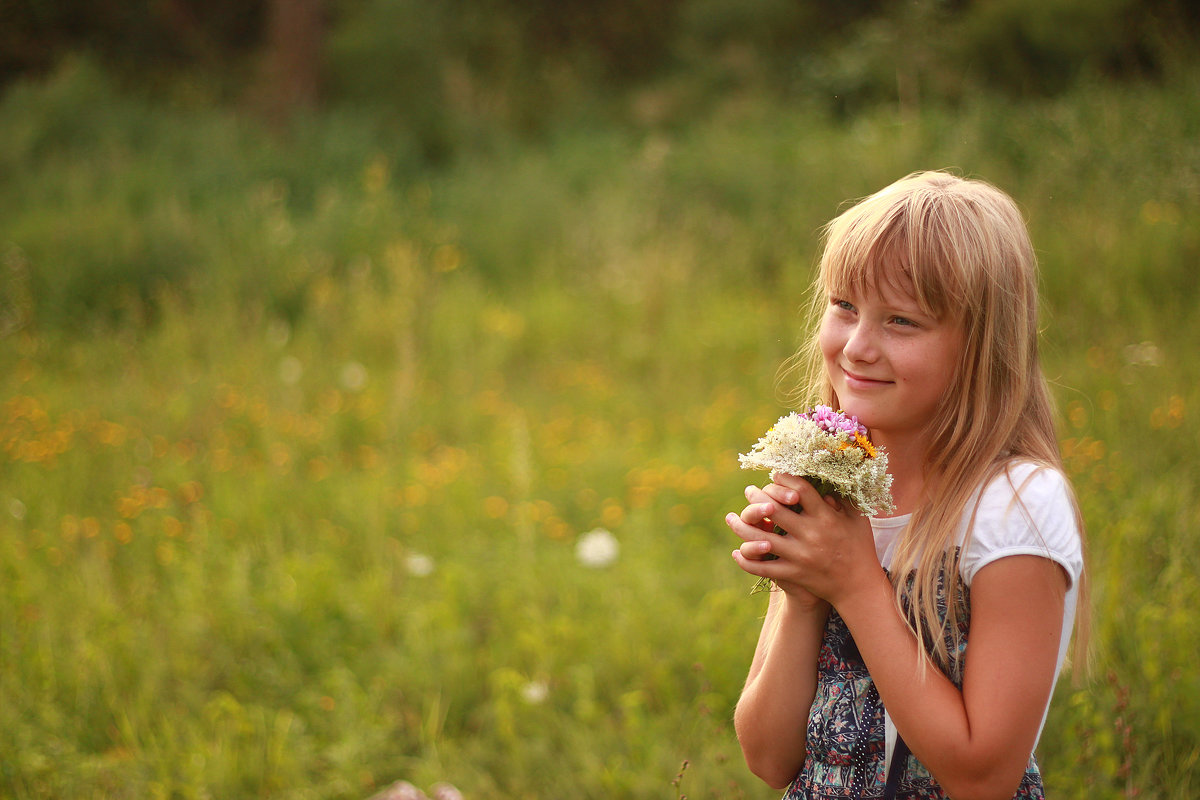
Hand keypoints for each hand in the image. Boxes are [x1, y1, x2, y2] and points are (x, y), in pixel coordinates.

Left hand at [728, 475, 878, 606]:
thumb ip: (841, 499)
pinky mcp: (793, 574)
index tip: (774, 475)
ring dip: (740, 526)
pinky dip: (747, 560)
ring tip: (731, 518)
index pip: (799, 490)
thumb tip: (823, 482)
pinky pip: (763, 567)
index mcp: (826, 518)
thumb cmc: (859, 548)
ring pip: (760, 538)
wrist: (859, 587)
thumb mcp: (857, 520)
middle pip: (773, 509)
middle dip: (756, 497)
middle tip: (749, 491)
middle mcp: (810, 535)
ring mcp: (799, 556)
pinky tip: (737, 552)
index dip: (783, 479)